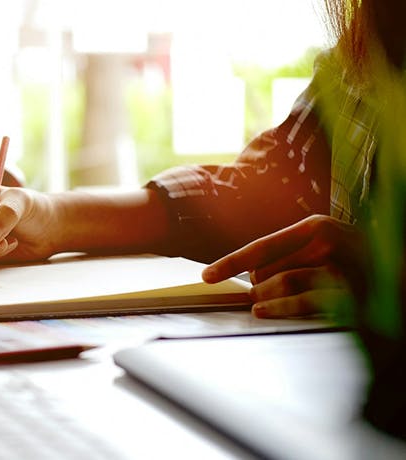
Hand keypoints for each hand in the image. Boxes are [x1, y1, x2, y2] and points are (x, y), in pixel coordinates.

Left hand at [202, 215, 363, 318]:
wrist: (399, 274)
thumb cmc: (358, 260)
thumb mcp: (325, 246)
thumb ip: (292, 254)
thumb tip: (252, 273)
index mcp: (318, 227)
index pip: (263, 245)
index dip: (231, 261)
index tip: (207, 275)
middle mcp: (329, 242)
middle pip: (269, 268)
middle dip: (256, 284)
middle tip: (254, 294)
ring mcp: (342, 268)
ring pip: (284, 283)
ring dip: (263, 297)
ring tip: (256, 304)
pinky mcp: (352, 295)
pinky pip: (305, 303)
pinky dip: (280, 308)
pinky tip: (264, 311)